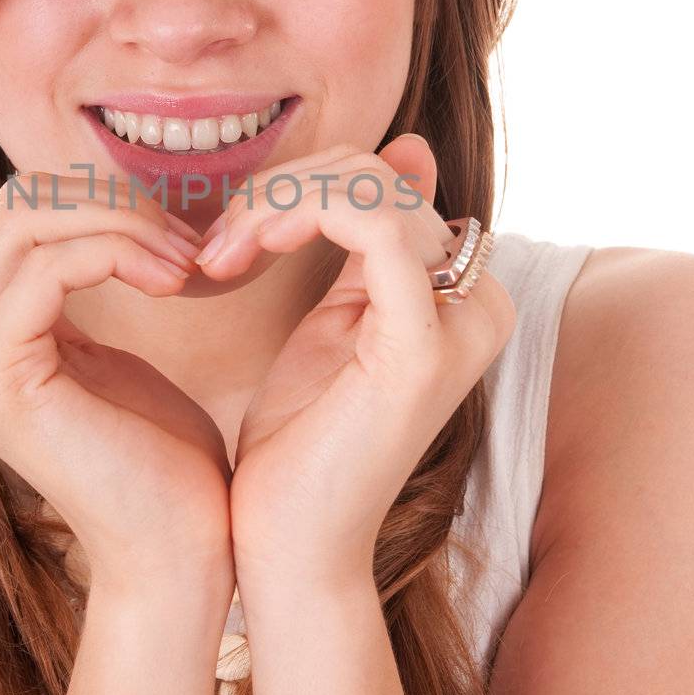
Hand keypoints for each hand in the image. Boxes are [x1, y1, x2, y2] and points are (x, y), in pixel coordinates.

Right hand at [0, 177, 233, 598]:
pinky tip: (172, 283)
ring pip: (29, 223)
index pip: (15, 212)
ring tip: (186, 265)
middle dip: (114, 205)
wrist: (177, 547)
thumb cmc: (154, 455)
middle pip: (17, 206)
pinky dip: (121, 254)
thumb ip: (44, 289)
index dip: (100, 203)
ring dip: (125, 225)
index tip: (177, 241)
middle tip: (188, 245)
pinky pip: (50, 266)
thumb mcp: (92, 349)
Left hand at [193, 135, 515, 587]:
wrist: (285, 546)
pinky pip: (376, 224)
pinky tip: (247, 249)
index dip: (299, 184)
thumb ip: (366, 242)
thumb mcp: (334, 319)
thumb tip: (411, 148)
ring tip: (218, 256)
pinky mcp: (420, 346)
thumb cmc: (300, 444)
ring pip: (369, 185)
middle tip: (215, 247)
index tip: (230, 235)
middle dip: (279, 190)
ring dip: (274, 203)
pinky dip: (299, 213)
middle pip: (376, 174)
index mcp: (463, 294)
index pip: (385, 180)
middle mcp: (478, 304)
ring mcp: (459, 325)